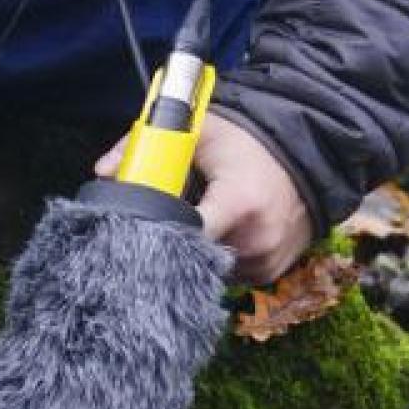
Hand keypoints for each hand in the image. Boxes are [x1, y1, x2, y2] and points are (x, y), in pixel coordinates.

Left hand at [94, 111, 317, 285]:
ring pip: (208, 269)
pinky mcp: (270, 274)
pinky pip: (230, 275)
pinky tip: (222, 232)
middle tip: (166, 219)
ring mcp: (265, 261)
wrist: (306, 157)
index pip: (185, 235)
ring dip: (196, 250)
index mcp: (238, 203)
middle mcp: (255, 239)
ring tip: (203, 217)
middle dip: (172, 240)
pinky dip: (218, 257)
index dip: (157, 231)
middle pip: (191, 255)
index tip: (140, 225)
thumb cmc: (248, 143)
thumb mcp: (200, 133)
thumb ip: (147, 145)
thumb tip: (103, 172)